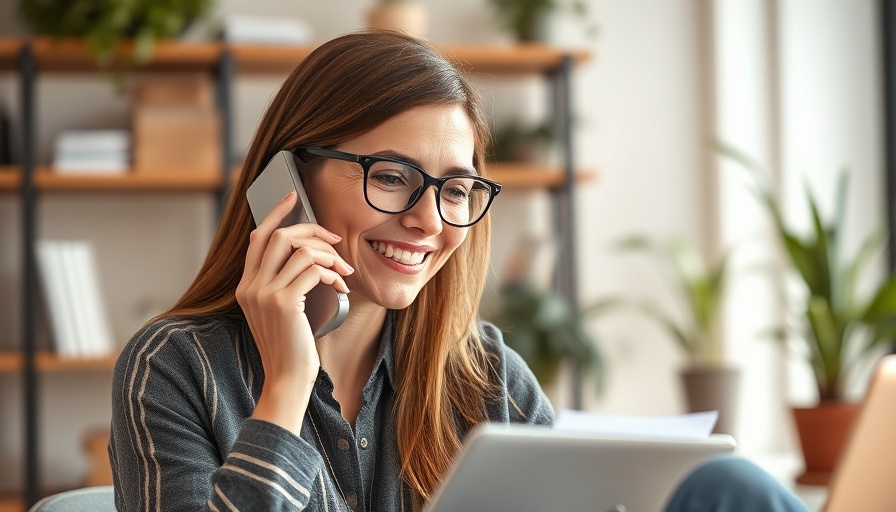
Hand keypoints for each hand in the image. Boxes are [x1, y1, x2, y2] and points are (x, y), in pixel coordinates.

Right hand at [236, 191, 352, 433]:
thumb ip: (284, 284)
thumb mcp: (282, 312)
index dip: (276, 214)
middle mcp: (250, 286)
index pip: (258, 237)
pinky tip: (340, 285)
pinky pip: (311, 268)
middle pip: (280, 235)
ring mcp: (264, 293)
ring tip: (344, 270)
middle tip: (336, 240)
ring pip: (300, 249)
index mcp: (247, 286)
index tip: (292, 197)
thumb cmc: (292, 348)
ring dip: (329, 255)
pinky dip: (331, 271)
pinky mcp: (283, 302)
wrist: (287, 380)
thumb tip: (309, 255)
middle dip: (313, 230)